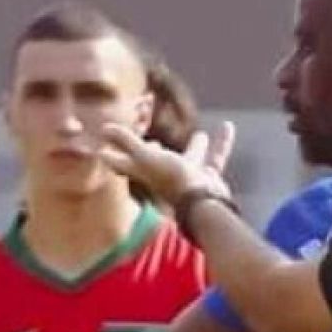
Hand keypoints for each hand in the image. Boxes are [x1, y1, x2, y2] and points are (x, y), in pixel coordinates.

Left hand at [100, 120, 235, 208]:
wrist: (204, 204)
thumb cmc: (172, 180)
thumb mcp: (147, 157)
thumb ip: (128, 142)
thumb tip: (104, 128)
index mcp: (145, 172)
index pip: (122, 163)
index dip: (112, 154)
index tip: (104, 147)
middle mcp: (164, 177)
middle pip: (155, 162)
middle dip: (154, 151)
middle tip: (153, 140)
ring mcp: (187, 179)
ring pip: (190, 159)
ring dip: (194, 147)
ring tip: (199, 134)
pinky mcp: (207, 179)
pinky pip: (215, 158)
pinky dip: (221, 144)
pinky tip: (227, 127)